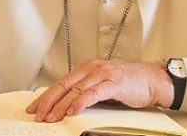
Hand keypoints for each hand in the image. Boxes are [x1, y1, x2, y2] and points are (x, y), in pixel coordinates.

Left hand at [26, 59, 172, 121]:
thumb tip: (65, 105)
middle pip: (63, 85)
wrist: (152, 78)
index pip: (60, 83)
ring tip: (50, 117)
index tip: (34, 107)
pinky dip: (80, 102)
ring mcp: (102, 74)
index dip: (45, 96)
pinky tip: (72, 111)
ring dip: (60, 105)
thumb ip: (86, 91)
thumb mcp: (102, 84)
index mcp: (86, 68)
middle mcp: (91, 69)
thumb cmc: (129, 83)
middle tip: (37, 114)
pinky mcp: (113, 83)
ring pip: (75, 90)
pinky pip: (92, 93)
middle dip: (48, 101)